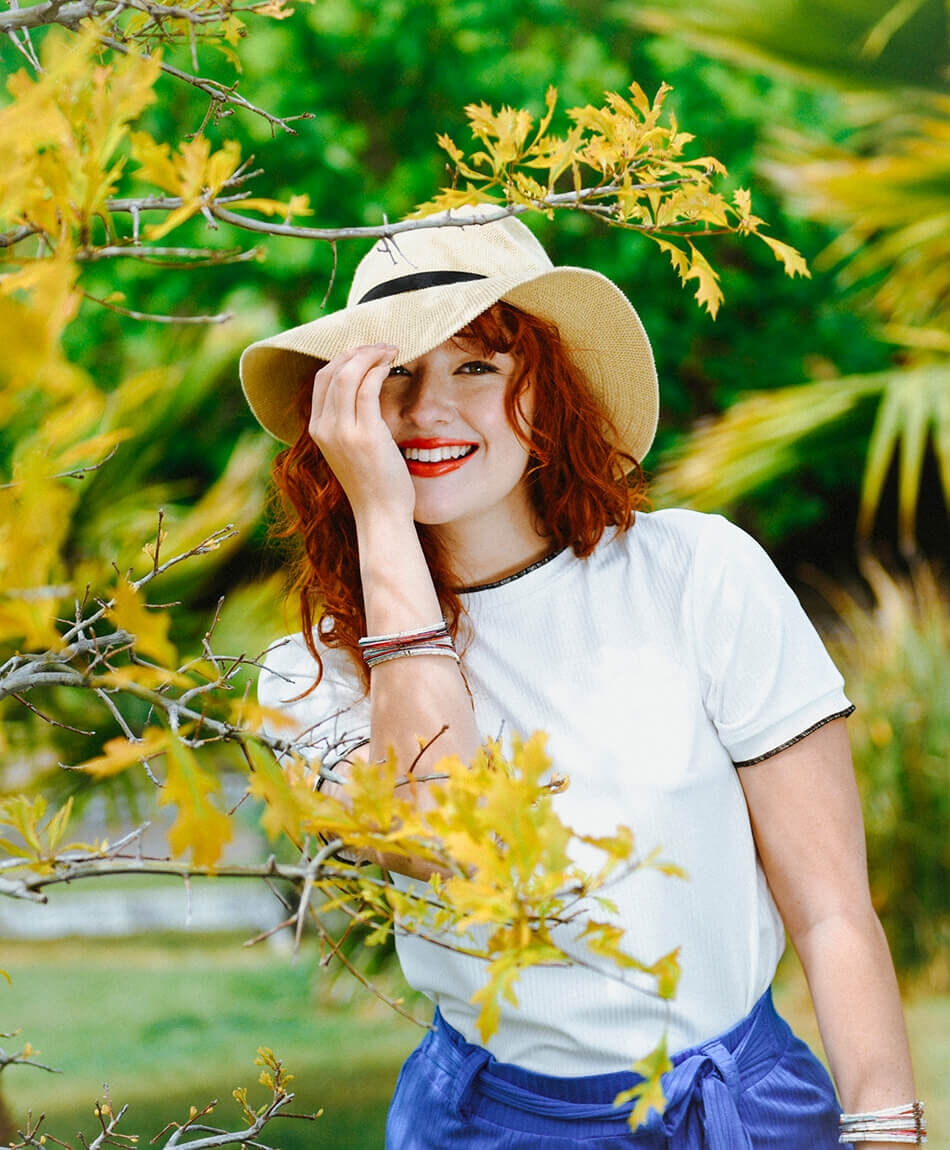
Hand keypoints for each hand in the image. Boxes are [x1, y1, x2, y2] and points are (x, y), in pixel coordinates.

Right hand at [309, 343, 414, 521]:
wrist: (380, 513)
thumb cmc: (374, 483)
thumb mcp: (352, 449)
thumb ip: (351, 422)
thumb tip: (366, 392)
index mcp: (318, 430)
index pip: (322, 379)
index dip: (343, 358)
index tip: (366, 352)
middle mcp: (324, 428)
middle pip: (332, 371)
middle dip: (358, 351)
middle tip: (382, 346)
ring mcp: (342, 431)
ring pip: (348, 374)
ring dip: (370, 354)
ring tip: (391, 349)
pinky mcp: (364, 434)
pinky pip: (367, 387)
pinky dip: (379, 368)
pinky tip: (392, 363)